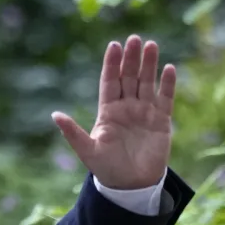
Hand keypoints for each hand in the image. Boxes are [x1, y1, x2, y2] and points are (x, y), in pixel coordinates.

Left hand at [51, 35, 176, 189]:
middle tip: (133, 39)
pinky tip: (169, 68)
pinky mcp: (161, 121)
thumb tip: (55, 115)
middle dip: (130, 59)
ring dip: (149, 65)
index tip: (113, 45)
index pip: (110, 82)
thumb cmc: (106, 168)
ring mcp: (144, 113)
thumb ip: (72, 132)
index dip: (111, 64)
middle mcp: (126, 108)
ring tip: (150, 45)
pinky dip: (167, 84)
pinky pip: (165, 99)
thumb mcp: (87, 150)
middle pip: (128, 77)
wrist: (131, 185)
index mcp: (107, 112)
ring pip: (147, 83)